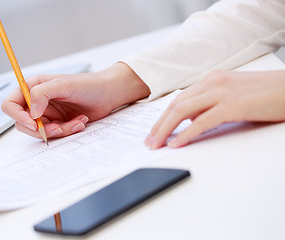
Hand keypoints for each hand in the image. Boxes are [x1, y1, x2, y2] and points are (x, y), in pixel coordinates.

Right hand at [2, 62, 149, 138]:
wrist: (108, 94)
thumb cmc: (88, 84)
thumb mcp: (64, 84)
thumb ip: (42, 93)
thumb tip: (31, 112)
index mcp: (33, 87)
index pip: (10, 104)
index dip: (17, 116)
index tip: (33, 122)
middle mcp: (37, 101)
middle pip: (23, 123)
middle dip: (41, 128)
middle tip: (59, 127)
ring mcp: (47, 113)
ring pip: (41, 131)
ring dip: (59, 130)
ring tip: (76, 122)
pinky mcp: (58, 123)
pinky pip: (55, 134)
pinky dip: (68, 131)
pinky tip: (80, 121)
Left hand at [145, 70, 284, 148]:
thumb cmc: (266, 95)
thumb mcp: (232, 97)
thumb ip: (210, 106)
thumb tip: (191, 122)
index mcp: (211, 80)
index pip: (179, 99)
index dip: (163, 117)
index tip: (154, 131)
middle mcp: (213, 82)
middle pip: (176, 105)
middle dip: (158, 125)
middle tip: (149, 141)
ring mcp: (222, 92)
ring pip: (183, 111)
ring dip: (165, 129)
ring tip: (155, 144)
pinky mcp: (232, 105)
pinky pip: (202, 121)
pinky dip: (186, 133)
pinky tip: (176, 143)